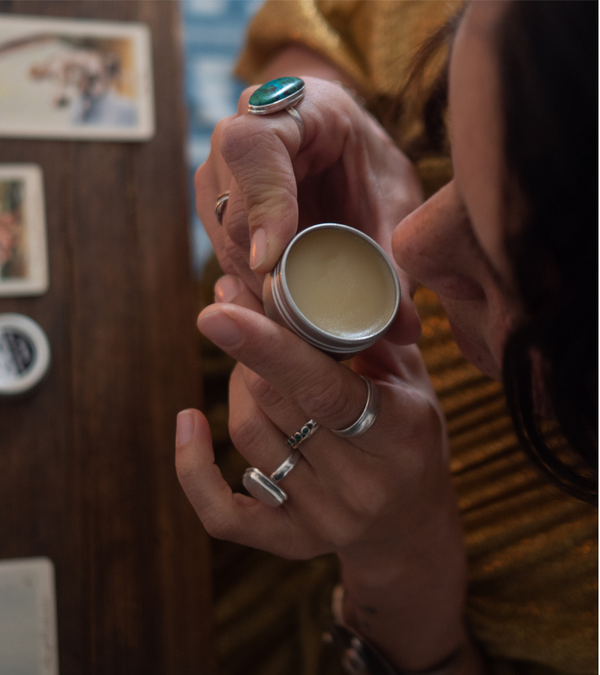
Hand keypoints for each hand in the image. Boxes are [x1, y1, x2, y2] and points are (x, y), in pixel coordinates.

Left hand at [176, 285, 468, 668]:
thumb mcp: (412, 381)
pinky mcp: (290, 542)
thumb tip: (308, 281)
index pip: (322, 388)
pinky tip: (188, 421)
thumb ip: (370, 336)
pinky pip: (221, 512)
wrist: (411, 524)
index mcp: (399, 435)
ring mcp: (323, 519)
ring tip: (250, 363)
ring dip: (237, 386)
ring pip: (247, 435)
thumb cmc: (411, 437)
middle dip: (248, 348)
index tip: (218, 311)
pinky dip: (192, 467)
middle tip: (239, 309)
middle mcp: (360, 484)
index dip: (268, 346)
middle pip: (273, 403)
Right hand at [195, 76, 422, 343]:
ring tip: (297, 318)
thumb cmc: (367, 163)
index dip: (263, 203)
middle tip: (301, 319)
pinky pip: (221, 251)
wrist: (340, 147)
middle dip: (262, 268)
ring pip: (222, 236)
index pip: (255, 146)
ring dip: (255, 282)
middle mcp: (240, 131)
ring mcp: (220, 169)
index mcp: (294, 106)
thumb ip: (395, 258)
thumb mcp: (392, 200)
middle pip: (232, 206)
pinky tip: (282, 303)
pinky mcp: (215, 204)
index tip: (271, 260)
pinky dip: (249, 282)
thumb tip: (404, 330)